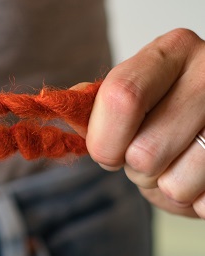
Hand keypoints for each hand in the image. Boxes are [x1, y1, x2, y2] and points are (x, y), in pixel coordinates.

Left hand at [79, 28, 204, 218]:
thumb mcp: (134, 95)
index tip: (106, 152)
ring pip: (176, 184)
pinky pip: (204, 203)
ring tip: (181, 166)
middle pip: (145, 151)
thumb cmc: (169, 111)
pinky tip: (203, 178)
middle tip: (150, 157)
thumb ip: (98, 103)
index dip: (104, 139)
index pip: (122, 97)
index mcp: (172, 52)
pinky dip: (196, 203)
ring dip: (168, 189)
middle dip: (136, 169)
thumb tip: (64, 106)